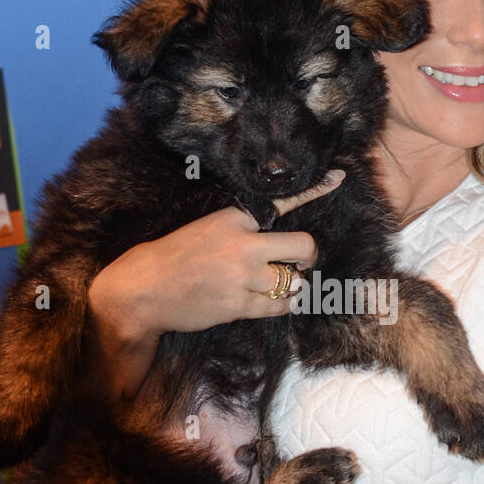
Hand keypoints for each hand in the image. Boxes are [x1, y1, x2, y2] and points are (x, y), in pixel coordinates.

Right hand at [90, 168, 345, 340]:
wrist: (146, 288)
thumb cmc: (177, 257)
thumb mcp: (208, 227)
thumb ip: (243, 228)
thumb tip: (279, 236)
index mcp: (235, 218)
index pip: (283, 202)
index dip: (315, 190)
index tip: (337, 178)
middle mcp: (243, 244)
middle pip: (303, 247)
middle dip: (309, 256)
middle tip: (303, 263)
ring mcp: (243, 276)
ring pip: (293, 280)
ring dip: (291, 284)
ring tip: (276, 284)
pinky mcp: (239, 305)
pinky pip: (280, 305)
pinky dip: (284, 303)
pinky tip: (275, 299)